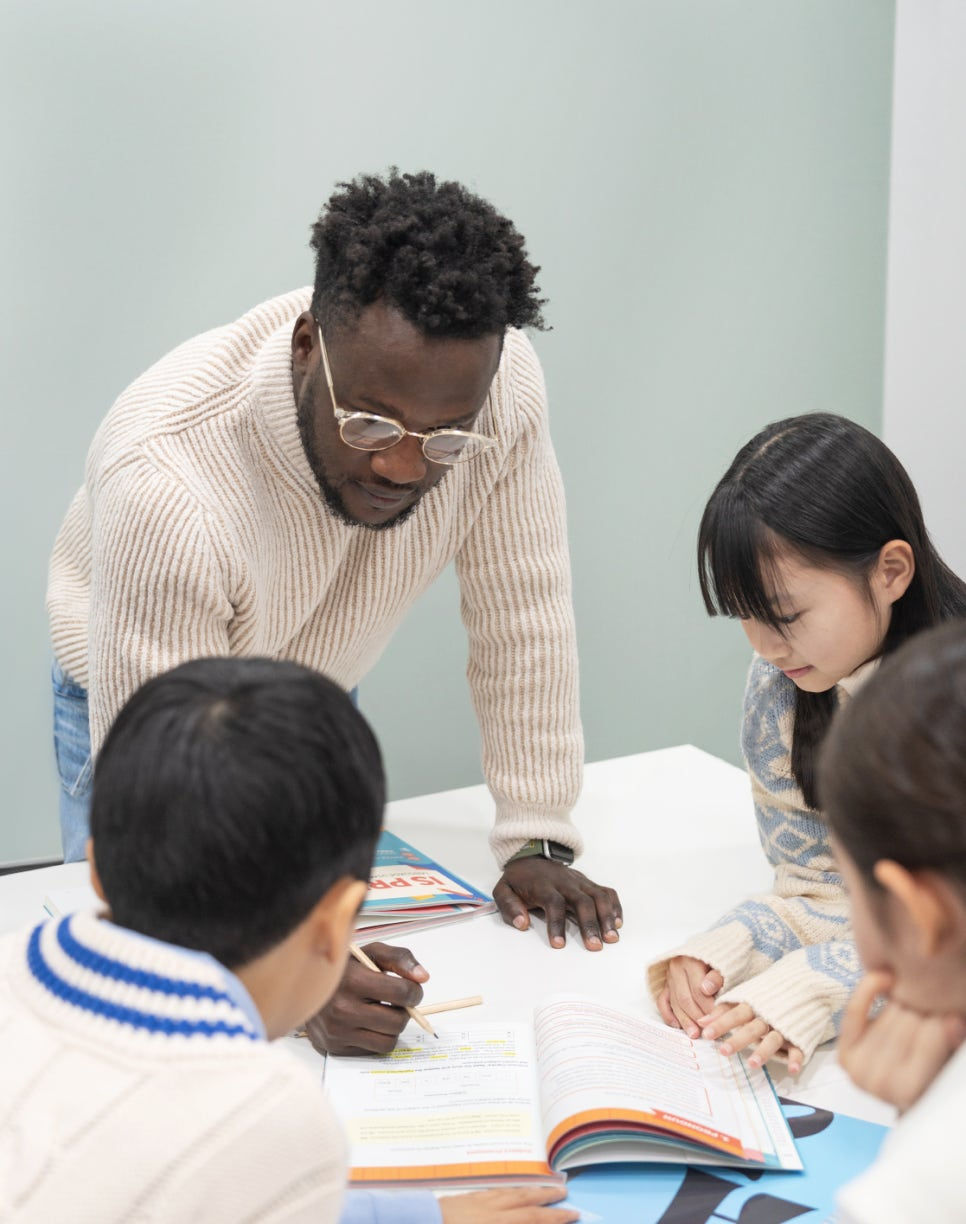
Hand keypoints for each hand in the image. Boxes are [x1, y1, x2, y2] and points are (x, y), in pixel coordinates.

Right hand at [304, 943, 428, 1055]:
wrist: (304, 987)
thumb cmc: (342, 969)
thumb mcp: (369, 953)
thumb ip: (399, 958)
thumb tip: (423, 977)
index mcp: (353, 980)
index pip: (401, 993)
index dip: (413, 990)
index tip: (410, 988)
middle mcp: (343, 1009)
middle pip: (398, 1021)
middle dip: (404, 1010)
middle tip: (395, 1002)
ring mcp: (338, 1032)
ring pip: (389, 1040)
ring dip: (392, 1027)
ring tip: (382, 1012)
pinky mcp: (335, 1047)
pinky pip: (373, 1050)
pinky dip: (377, 1037)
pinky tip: (367, 1023)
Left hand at [440, 1186, 579, 1223]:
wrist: (419, 1223)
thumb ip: (513, 1222)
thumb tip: (531, 1220)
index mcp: (497, 1222)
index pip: (533, 1219)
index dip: (554, 1217)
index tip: (572, 1213)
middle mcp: (490, 1209)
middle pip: (524, 1200)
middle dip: (546, 1197)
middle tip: (565, 1191)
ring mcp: (476, 1201)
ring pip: (508, 1192)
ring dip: (527, 1189)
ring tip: (542, 1186)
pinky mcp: (463, 1198)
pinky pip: (491, 1190)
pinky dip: (505, 1189)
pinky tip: (507, 1190)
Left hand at [494, 857, 621, 949]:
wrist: (531, 856)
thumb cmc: (519, 880)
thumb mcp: (503, 890)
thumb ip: (508, 906)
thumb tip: (522, 923)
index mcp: (543, 885)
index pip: (554, 902)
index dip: (556, 923)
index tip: (559, 945)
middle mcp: (565, 882)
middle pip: (582, 900)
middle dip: (590, 924)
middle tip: (595, 946)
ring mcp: (579, 881)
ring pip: (598, 896)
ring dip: (607, 917)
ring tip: (612, 938)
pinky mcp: (588, 882)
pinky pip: (606, 891)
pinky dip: (614, 906)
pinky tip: (617, 922)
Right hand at [657, 957, 723, 1037]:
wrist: (706, 950)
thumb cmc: (717, 960)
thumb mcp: (722, 965)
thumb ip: (716, 977)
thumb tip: (707, 989)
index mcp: (690, 960)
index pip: (698, 990)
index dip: (708, 1007)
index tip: (717, 1020)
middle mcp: (676, 968)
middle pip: (685, 998)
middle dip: (696, 1017)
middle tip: (707, 1031)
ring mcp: (669, 977)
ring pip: (674, 1002)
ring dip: (684, 1020)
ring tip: (694, 1034)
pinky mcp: (665, 985)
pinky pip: (662, 1001)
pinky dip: (668, 1015)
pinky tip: (677, 1025)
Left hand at [697, 1000, 803, 1074]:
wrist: (805, 983)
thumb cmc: (769, 994)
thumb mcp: (746, 997)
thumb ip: (724, 1009)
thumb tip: (700, 1021)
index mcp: (754, 1004)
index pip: (735, 1013)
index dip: (721, 1023)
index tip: (705, 1033)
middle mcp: (768, 1015)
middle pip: (752, 1028)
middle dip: (738, 1039)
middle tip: (723, 1051)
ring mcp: (784, 1026)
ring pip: (773, 1039)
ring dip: (764, 1051)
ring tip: (752, 1064)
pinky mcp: (799, 1035)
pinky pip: (799, 1048)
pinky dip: (796, 1058)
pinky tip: (792, 1070)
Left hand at [838, 971, 965, 1112]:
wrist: (901, 1090)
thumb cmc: (930, 1074)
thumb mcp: (945, 1062)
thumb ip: (948, 1044)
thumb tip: (953, 1022)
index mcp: (910, 1092)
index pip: (929, 1038)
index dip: (943, 1022)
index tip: (953, 1016)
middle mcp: (880, 1084)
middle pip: (907, 1023)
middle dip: (923, 1011)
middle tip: (932, 1006)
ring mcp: (857, 1068)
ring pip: (887, 1014)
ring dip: (903, 1002)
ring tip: (916, 1001)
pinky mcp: (844, 1052)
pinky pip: (855, 1010)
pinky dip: (869, 990)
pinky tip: (885, 978)